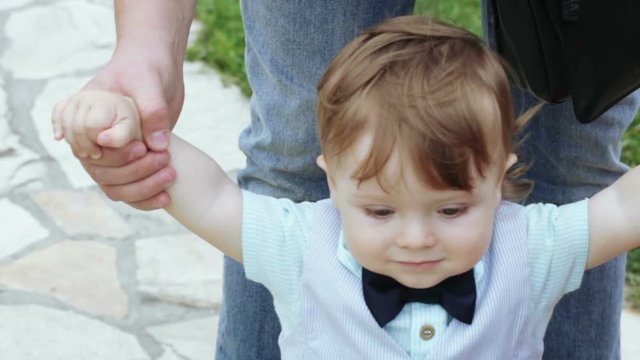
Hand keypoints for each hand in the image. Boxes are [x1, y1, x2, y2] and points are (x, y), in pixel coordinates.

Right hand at [68, 49, 183, 209]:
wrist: (159, 70)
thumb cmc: (147, 68)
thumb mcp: (149, 84)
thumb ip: (152, 112)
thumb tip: (157, 146)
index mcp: (85, 114)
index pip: (84, 146)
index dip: (111, 154)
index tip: (139, 147)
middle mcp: (92, 136)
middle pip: (99, 170)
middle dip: (132, 171)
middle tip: (163, 158)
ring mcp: (108, 151)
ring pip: (112, 185)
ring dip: (141, 187)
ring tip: (170, 174)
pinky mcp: (127, 161)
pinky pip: (126, 189)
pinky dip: (144, 197)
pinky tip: (166, 197)